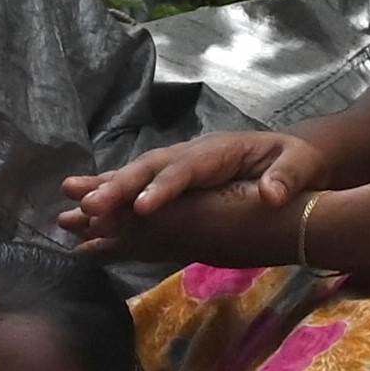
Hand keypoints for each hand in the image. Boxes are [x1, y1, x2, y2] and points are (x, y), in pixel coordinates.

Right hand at [61, 127, 316, 269]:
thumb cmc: (298, 160)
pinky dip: (110, 202)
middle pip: (148, 171)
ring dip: (102, 194)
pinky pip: (136, 192)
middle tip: (88, 208)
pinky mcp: (172, 184)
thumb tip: (273, 194)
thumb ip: (287, 177)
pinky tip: (84, 218)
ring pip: (134, 178)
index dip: (164, 187)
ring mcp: (177, 168)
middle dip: (118, 189)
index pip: (186, 170)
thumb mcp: (301, 165)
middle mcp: (189, 156)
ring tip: (68, 211)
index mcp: (217, 152)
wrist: (293, 155)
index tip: (144, 207)